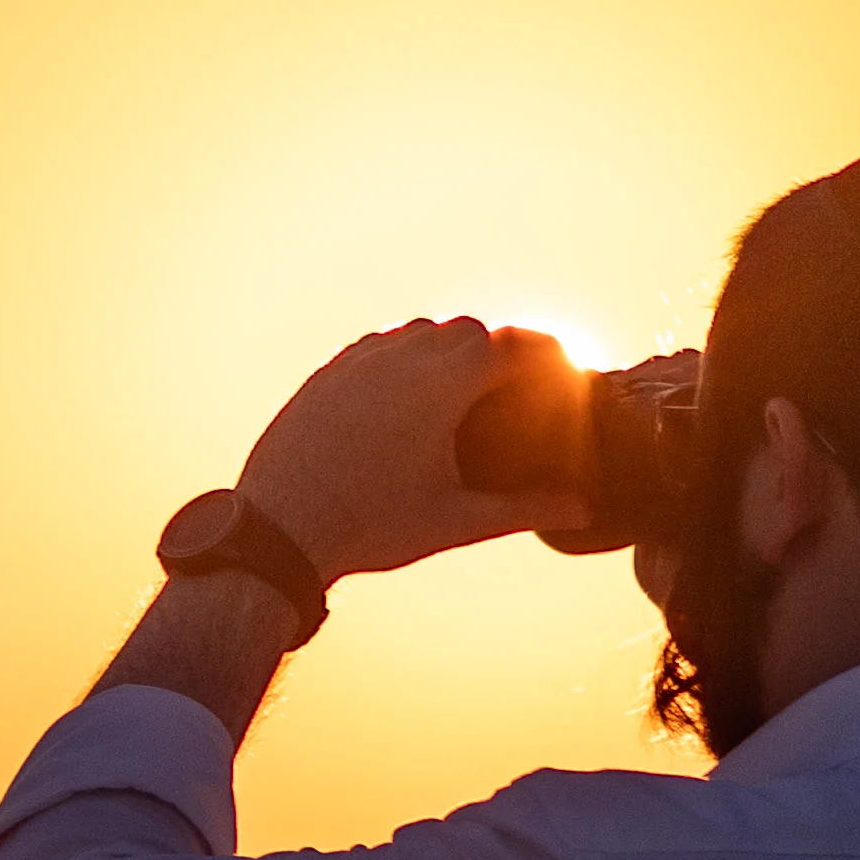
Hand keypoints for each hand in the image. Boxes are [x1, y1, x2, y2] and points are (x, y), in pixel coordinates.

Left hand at [239, 318, 557, 582]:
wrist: (276, 529)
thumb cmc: (368, 526)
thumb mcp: (456, 521)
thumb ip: (526, 508)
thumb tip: (583, 510)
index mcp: (438, 386)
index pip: (509, 345)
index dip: (543, 351)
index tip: (561, 364)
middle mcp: (397, 360)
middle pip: (466, 330)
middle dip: (496, 349)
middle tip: (516, 381)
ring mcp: (355, 363)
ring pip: (417, 331)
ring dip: (447, 347)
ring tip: (465, 384)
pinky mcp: (324, 375)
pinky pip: (376, 346)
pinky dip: (403, 356)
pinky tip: (409, 388)